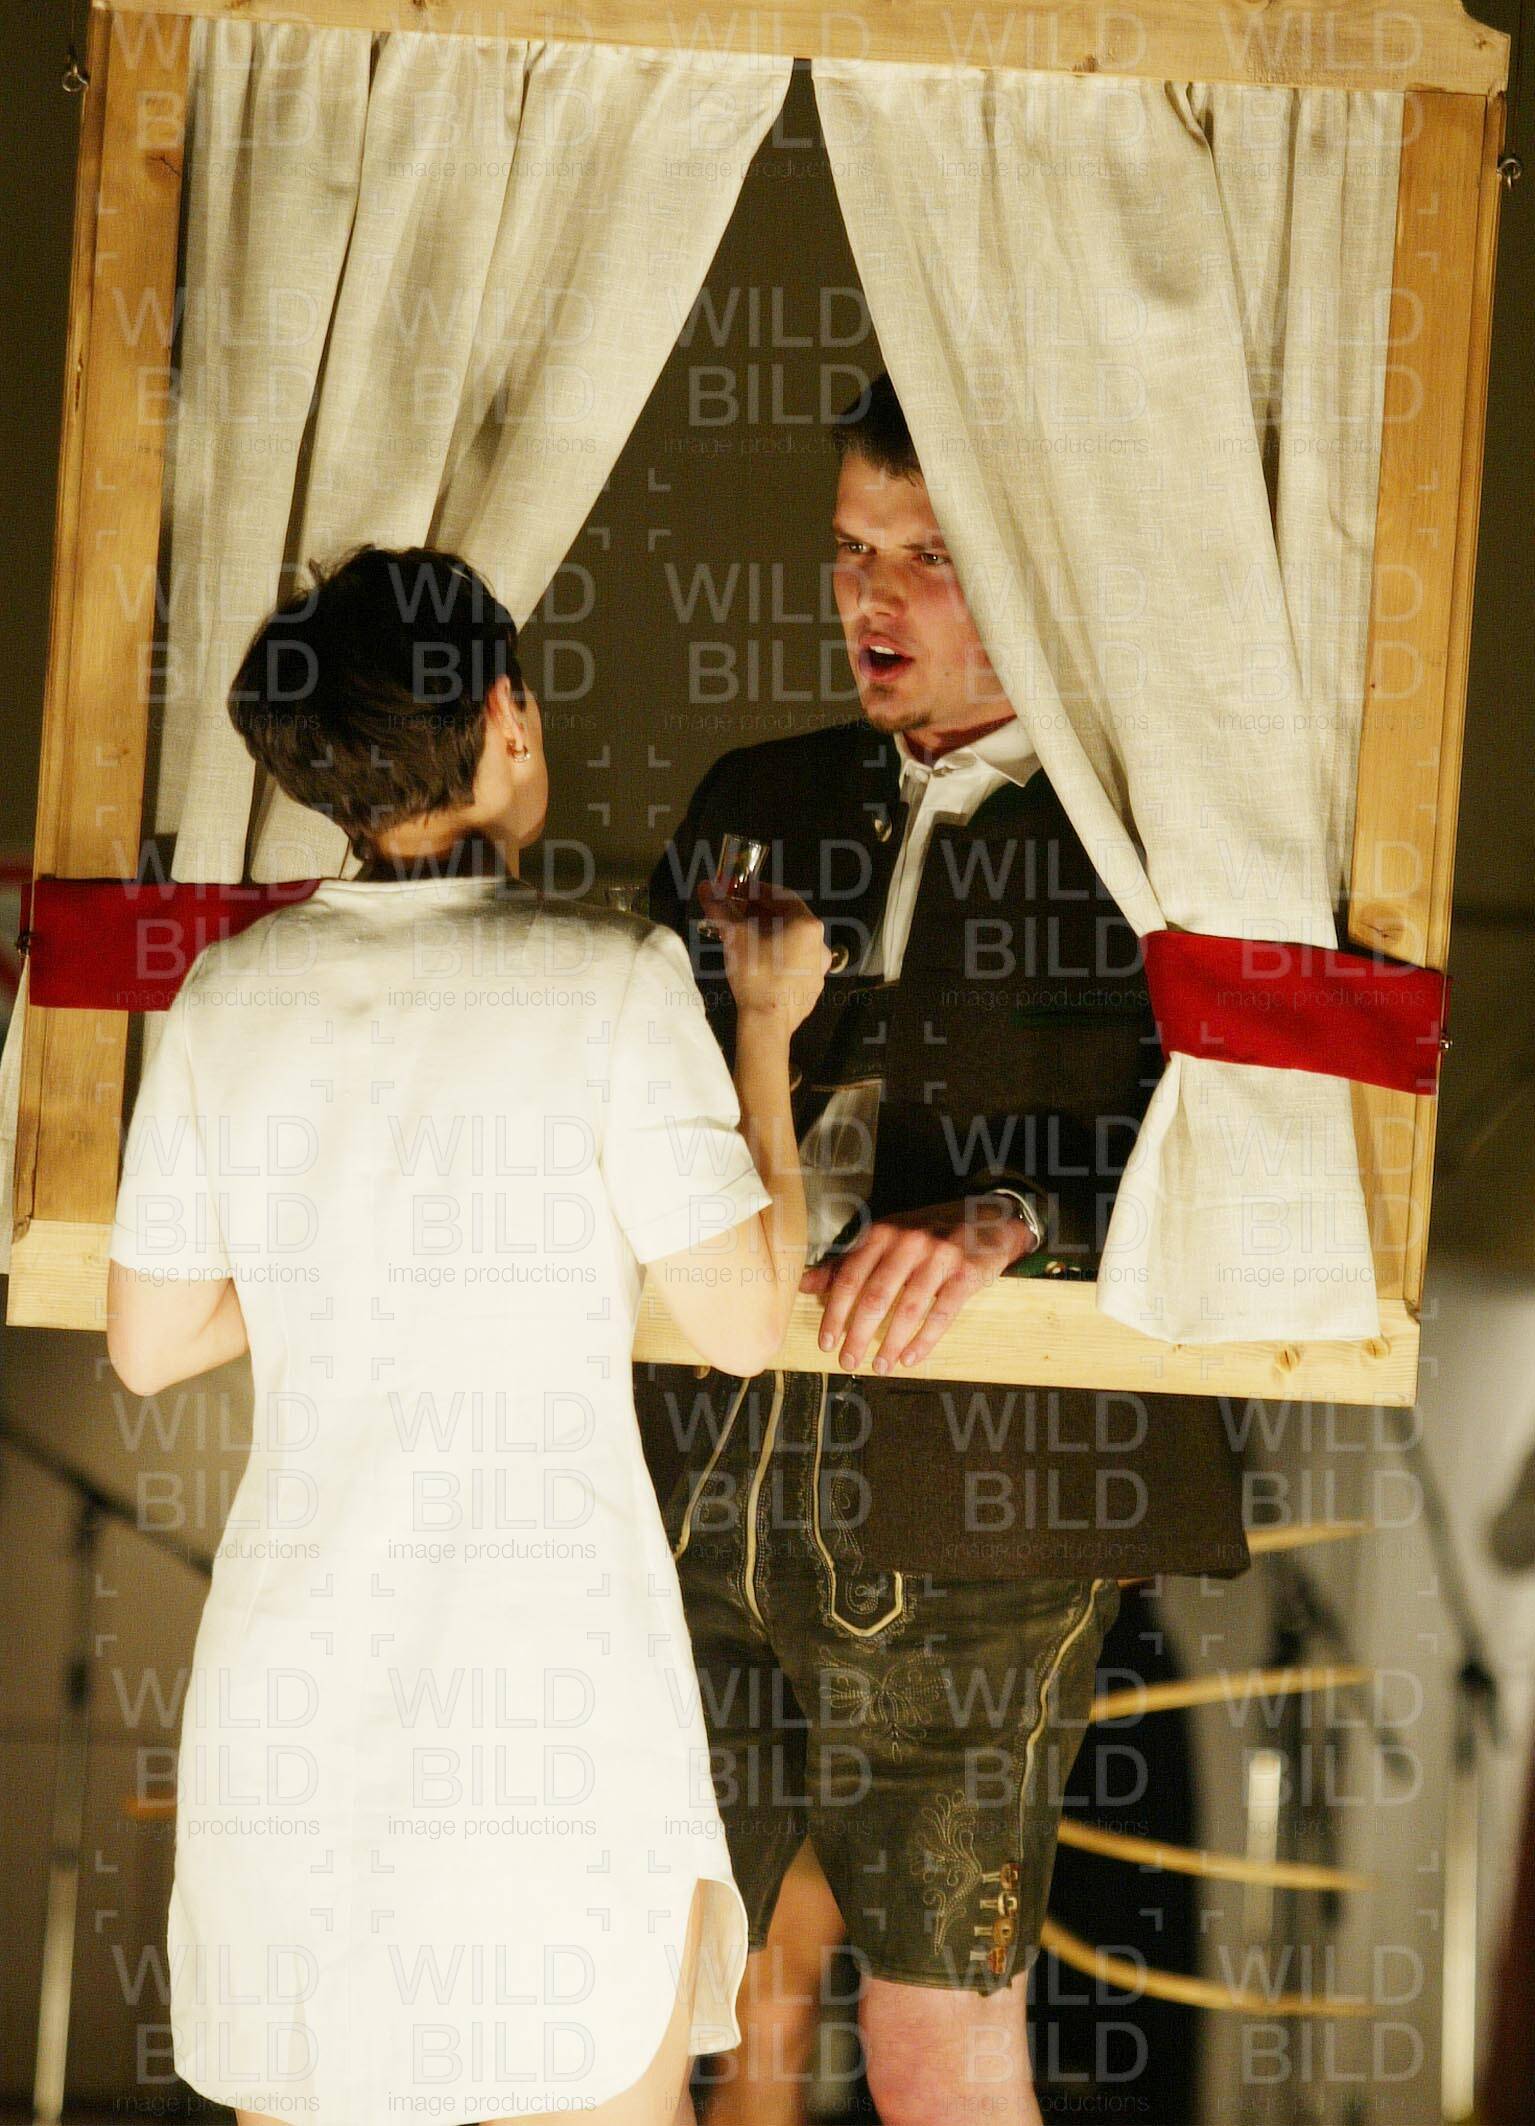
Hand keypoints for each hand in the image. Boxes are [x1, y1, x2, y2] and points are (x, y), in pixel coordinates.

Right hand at [697, 876, 830, 1031]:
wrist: (767, 1023)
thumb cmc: (755, 973)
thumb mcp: (735, 937)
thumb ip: (721, 909)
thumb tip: (706, 887)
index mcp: (807, 926)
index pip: (783, 896)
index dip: (758, 891)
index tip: (740, 891)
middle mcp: (819, 944)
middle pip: (789, 920)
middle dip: (762, 914)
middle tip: (739, 915)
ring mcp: (818, 969)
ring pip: (792, 943)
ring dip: (770, 936)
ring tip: (745, 939)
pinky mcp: (811, 989)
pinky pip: (794, 964)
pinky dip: (778, 957)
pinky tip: (759, 963)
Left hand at [798, 1194, 1037, 1373]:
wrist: (987, 1219)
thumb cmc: (928, 1232)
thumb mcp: (886, 1238)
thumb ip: (847, 1262)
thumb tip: (804, 1284)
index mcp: (883, 1233)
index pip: (849, 1277)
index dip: (835, 1313)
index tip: (826, 1341)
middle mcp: (908, 1242)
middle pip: (875, 1296)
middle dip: (858, 1334)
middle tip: (847, 1361)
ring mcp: (939, 1257)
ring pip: (908, 1309)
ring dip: (890, 1344)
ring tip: (879, 1367)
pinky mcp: (965, 1274)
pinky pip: (941, 1315)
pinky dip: (923, 1341)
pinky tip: (909, 1359)